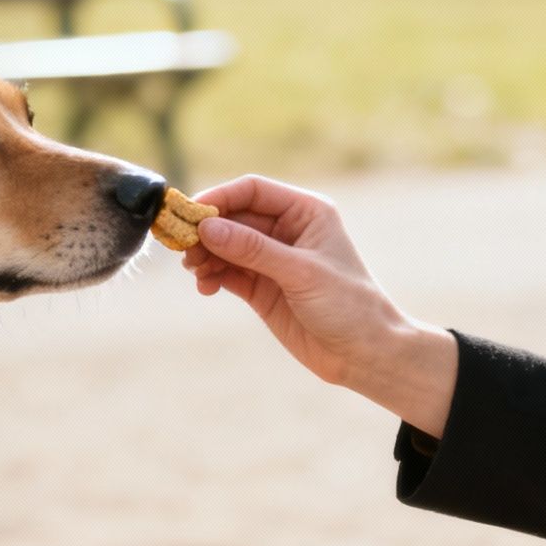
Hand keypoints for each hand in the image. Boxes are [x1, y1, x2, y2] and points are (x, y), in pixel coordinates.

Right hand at [182, 175, 455, 434]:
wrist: (363, 354)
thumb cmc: (347, 305)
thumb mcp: (300, 273)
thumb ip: (253, 249)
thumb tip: (207, 228)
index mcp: (305, 212)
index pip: (253, 191)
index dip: (220, 197)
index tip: (191, 213)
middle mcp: (287, 230)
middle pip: (234, 218)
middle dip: (206, 230)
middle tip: (182, 246)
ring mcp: (272, 260)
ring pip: (226, 246)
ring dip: (205, 255)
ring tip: (194, 271)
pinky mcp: (262, 288)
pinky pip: (227, 272)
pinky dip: (212, 276)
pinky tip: (206, 287)